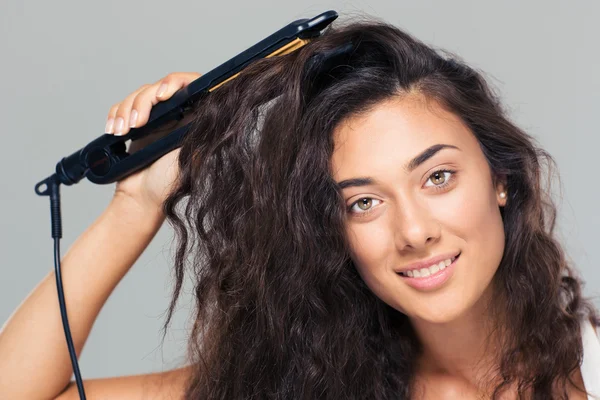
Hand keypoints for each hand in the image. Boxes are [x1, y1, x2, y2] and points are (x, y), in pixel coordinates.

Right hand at [104, 72, 201, 211]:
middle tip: (137, 125)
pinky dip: (115, 115)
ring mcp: (157, 118)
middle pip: (160, 87)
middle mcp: (177, 115)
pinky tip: (114, 130)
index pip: (192, 85)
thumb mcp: (190, 157)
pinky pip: (123, 106)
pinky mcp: (137, 123)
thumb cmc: (168, 183)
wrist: (141, 199)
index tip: (163, 95)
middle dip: (143, 102)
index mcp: (194, 120)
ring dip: (126, 111)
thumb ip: (200, 133)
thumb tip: (216, 108)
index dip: (177, 82)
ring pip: (139, 95)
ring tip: (122, 132)